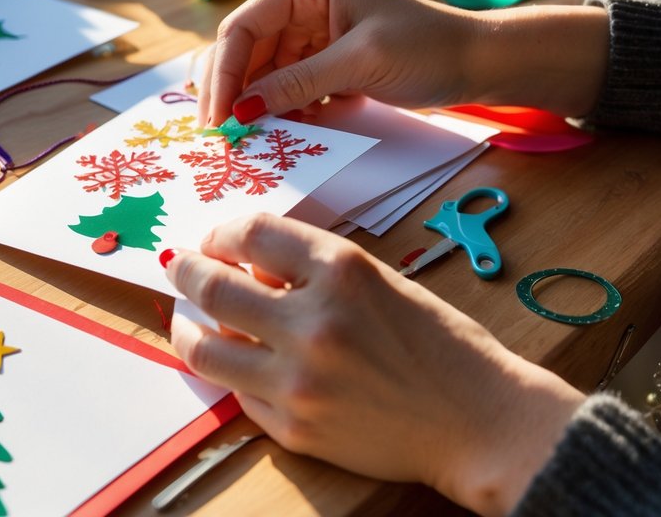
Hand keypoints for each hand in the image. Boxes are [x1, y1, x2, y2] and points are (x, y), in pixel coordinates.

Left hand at [164, 214, 584, 515]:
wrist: (480, 423)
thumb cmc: (439, 345)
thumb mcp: (381, 282)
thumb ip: (312, 271)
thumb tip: (245, 264)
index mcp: (342, 273)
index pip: (251, 234)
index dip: (222, 232)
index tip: (215, 238)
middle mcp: (314, 324)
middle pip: (212, 287)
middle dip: (185, 271)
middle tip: (179, 267)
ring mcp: (299, 382)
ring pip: (204, 348)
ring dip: (186, 326)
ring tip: (188, 318)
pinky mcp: (294, 429)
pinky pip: (237, 393)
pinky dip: (231, 371)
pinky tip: (238, 360)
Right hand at [197, 0, 608, 126]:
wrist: (478, 64)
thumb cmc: (428, 48)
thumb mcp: (360, 63)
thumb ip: (298, 82)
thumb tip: (244, 108)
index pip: (243, 27)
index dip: (223, 72)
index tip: (218, 116)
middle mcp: (302, 4)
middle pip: (244, 49)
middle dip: (232, 90)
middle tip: (221, 133)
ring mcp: (311, 33)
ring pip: (261, 71)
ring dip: (256, 103)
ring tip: (253, 136)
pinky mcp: (324, 60)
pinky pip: (286, 85)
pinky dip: (281, 109)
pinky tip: (286, 129)